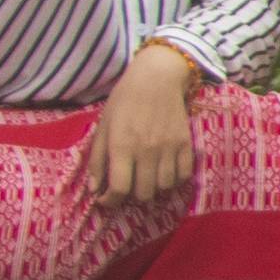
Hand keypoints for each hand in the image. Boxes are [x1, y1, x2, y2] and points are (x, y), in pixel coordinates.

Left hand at [83, 47, 199, 209]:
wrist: (157, 78)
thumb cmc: (124, 101)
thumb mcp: (103, 127)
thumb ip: (97, 159)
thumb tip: (93, 189)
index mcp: (121, 146)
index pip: (119, 188)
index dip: (110, 201)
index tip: (105, 199)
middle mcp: (146, 150)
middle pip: (143, 193)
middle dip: (131, 196)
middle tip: (127, 186)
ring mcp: (169, 148)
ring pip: (164, 187)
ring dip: (153, 190)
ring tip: (145, 181)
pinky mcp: (186, 144)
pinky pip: (184, 176)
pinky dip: (174, 181)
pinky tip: (164, 174)